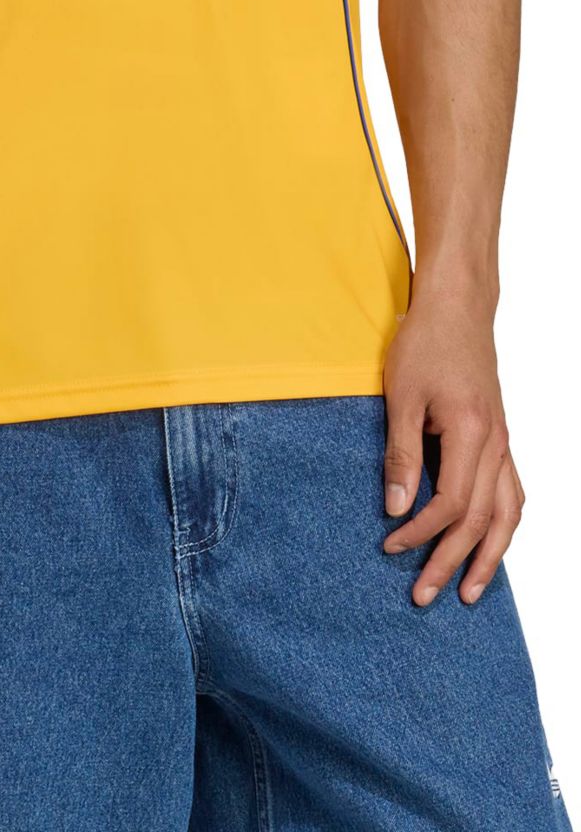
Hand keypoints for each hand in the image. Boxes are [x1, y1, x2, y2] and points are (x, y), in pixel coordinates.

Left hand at [381, 289, 524, 606]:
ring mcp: (503, 442)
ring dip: (490, 557)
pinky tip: (491, 543)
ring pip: (508, 514)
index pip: (451, 504)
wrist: (457, 306)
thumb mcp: (401, 395)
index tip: (390, 546)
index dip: (421, 533)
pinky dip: (504, 525)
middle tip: (424, 596)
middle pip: (481, 521)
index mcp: (470, 433)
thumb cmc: (425, 342)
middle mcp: (495, 444)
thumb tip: (395, 509)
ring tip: (470, 592)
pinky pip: (513, 493)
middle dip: (453, 563)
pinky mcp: (501, 438)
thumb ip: (400, 455)